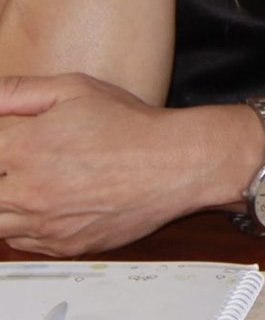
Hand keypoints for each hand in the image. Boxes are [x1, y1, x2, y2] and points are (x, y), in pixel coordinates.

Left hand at [0, 73, 215, 254]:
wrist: (176, 164)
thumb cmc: (131, 125)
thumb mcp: (76, 89)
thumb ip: (18, 91)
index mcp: (23, 149)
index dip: (3, 148)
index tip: (15, 148)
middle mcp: (26, 192)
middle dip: (4, 177)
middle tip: (25, 166)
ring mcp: (44, 224)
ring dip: (8, 205)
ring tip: (36, 185)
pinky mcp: (63, 246)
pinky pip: (24, 243)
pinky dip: (27, 227)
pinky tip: (50, 204)